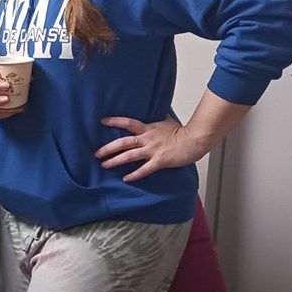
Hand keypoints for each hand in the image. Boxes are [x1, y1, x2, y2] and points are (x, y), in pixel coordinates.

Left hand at [96, 115, 210, 182]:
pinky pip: (144, 169)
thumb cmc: (182, 131)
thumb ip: (155, 120)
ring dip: (115, 161)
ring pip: (129, 156)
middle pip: (123, 142)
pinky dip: (134, 175)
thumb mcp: (165, 121)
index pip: (128, 122)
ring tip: (105, 165)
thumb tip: (152, 113)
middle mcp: (147, 139)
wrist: (195, 140)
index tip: (102, 121)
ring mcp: (152, 150)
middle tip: (97, 153)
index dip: (114, 121)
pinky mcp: (159, 161)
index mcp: (148, 128)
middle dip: (108, 148)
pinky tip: (126, 178)